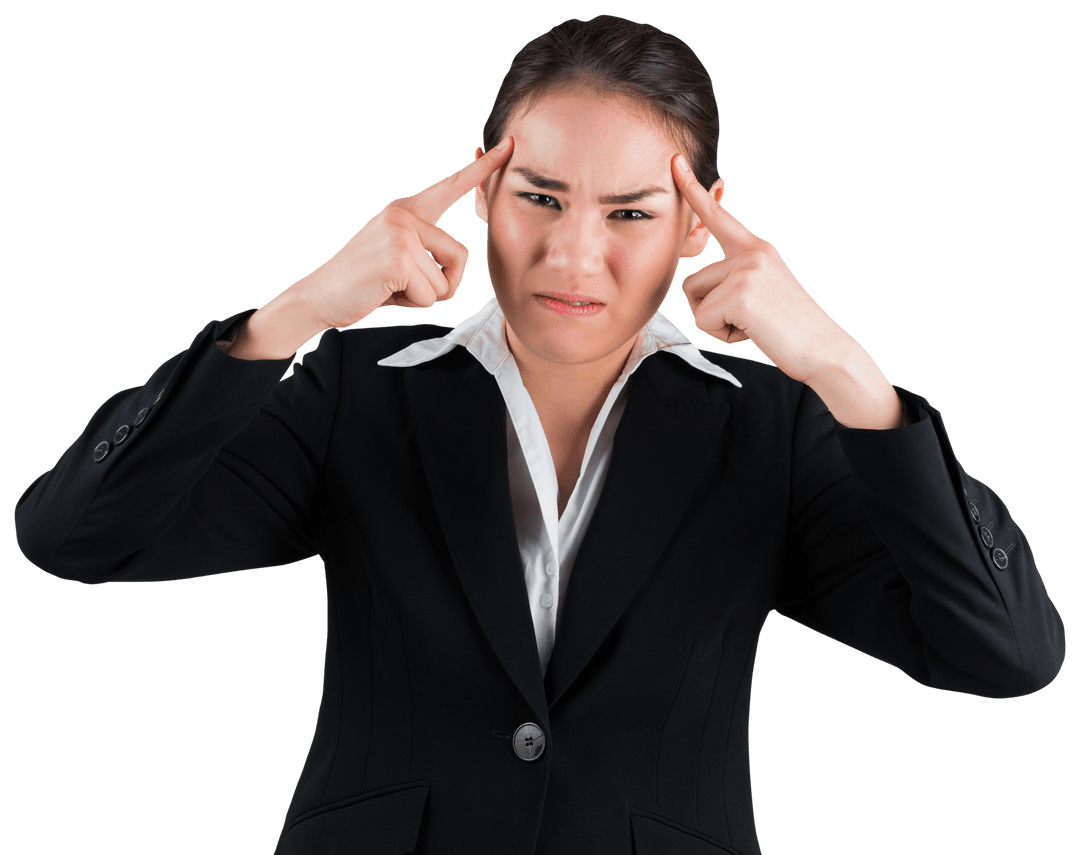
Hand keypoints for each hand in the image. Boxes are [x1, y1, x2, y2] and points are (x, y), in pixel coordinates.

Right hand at [292, 136, 514, 331]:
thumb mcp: (398, 254)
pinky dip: (412, 303)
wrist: (319, 296)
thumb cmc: (364, 281)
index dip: (482, 170)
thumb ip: (426, 247)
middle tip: (405, 285)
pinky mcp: (399, 259)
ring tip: (392, 287)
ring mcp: (401, 234)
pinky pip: (431, 295)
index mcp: (406, 209)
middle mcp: (404, 214)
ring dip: (424, 296)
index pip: (451, 186)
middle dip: (443, 283)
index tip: (508, 146)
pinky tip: (385, 293)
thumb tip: (459, 260)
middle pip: (460, 255)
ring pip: (446, 282)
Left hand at [671, 154, 852, 385]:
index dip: (693, 191)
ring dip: (716, 323)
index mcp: (757, 248)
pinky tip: (751, 332)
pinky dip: (721, 335)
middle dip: (711, 310)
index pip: (718, 216)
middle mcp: (751, 253)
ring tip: (752, 324)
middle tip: (751, 319)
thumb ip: (734, 276)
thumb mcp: (762, 289)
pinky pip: (702, 320)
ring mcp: (746, 270)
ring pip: (695, 302)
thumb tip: (697, 284)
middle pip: (693, 282)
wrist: (822, 349)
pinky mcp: (740, 294)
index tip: (675, 162)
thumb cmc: (789, 328)